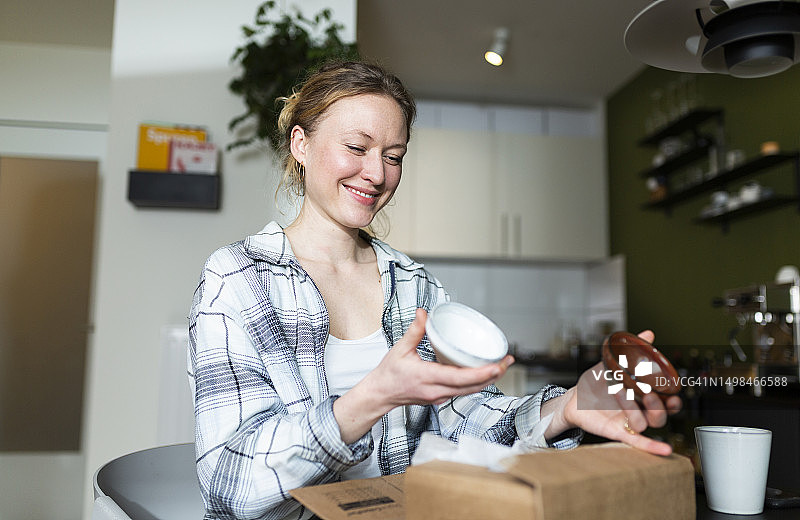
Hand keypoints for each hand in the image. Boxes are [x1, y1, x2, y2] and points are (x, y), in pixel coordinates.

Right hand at [334, 308, 513, 442]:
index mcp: (428, 377)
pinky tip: (483, 373)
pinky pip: (463, 392)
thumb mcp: (400, 349)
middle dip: (493, 374)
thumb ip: (415, 330)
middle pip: (473, 386)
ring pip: (471, 391)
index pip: (461, 378)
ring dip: (488, 379)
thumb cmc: (388, 375)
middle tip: (507, 361)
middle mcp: (437, 390)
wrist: (380, 394)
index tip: (497, 365)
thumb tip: (424, 313)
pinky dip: (476, 383)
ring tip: (501, 365)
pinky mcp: (440, 398)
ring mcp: (440, 396)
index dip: (482, 373)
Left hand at [544, 330, 681, 455]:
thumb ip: (631, 352)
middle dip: (658, 405)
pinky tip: (665, 450)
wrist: (574, 397)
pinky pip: (638, 442)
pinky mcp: (618, 432)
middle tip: (647, 392)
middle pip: (660, 415)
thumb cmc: (596, 383)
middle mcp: (639, 411)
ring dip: (636, 410)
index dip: (674, 400)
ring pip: (645, 423)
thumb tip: (648, 334)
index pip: (667, 402)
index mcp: (642, 396)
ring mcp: (629, 422)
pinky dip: (652, 447)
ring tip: (620, 393)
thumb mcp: (612, 363)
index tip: (675, 394)